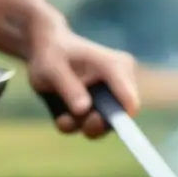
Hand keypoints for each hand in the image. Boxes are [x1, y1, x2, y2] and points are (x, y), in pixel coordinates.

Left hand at [25, 26, 139, 139]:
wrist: (48, 48)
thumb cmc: (50, 54)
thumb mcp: (51, 69)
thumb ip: (68, 88)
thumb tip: (83, 110)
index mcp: (116, 67)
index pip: (129, 103)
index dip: (119, 122)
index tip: (95, 127)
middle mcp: (124, 79)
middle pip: (119, 117)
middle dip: (92, 123)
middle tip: (67, 119)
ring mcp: (118, 92)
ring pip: (106, 123)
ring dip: (83, 124)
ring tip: (61, 115)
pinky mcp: (110, 102)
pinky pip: (98, 123)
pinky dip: (80, 123)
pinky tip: (64, 112)